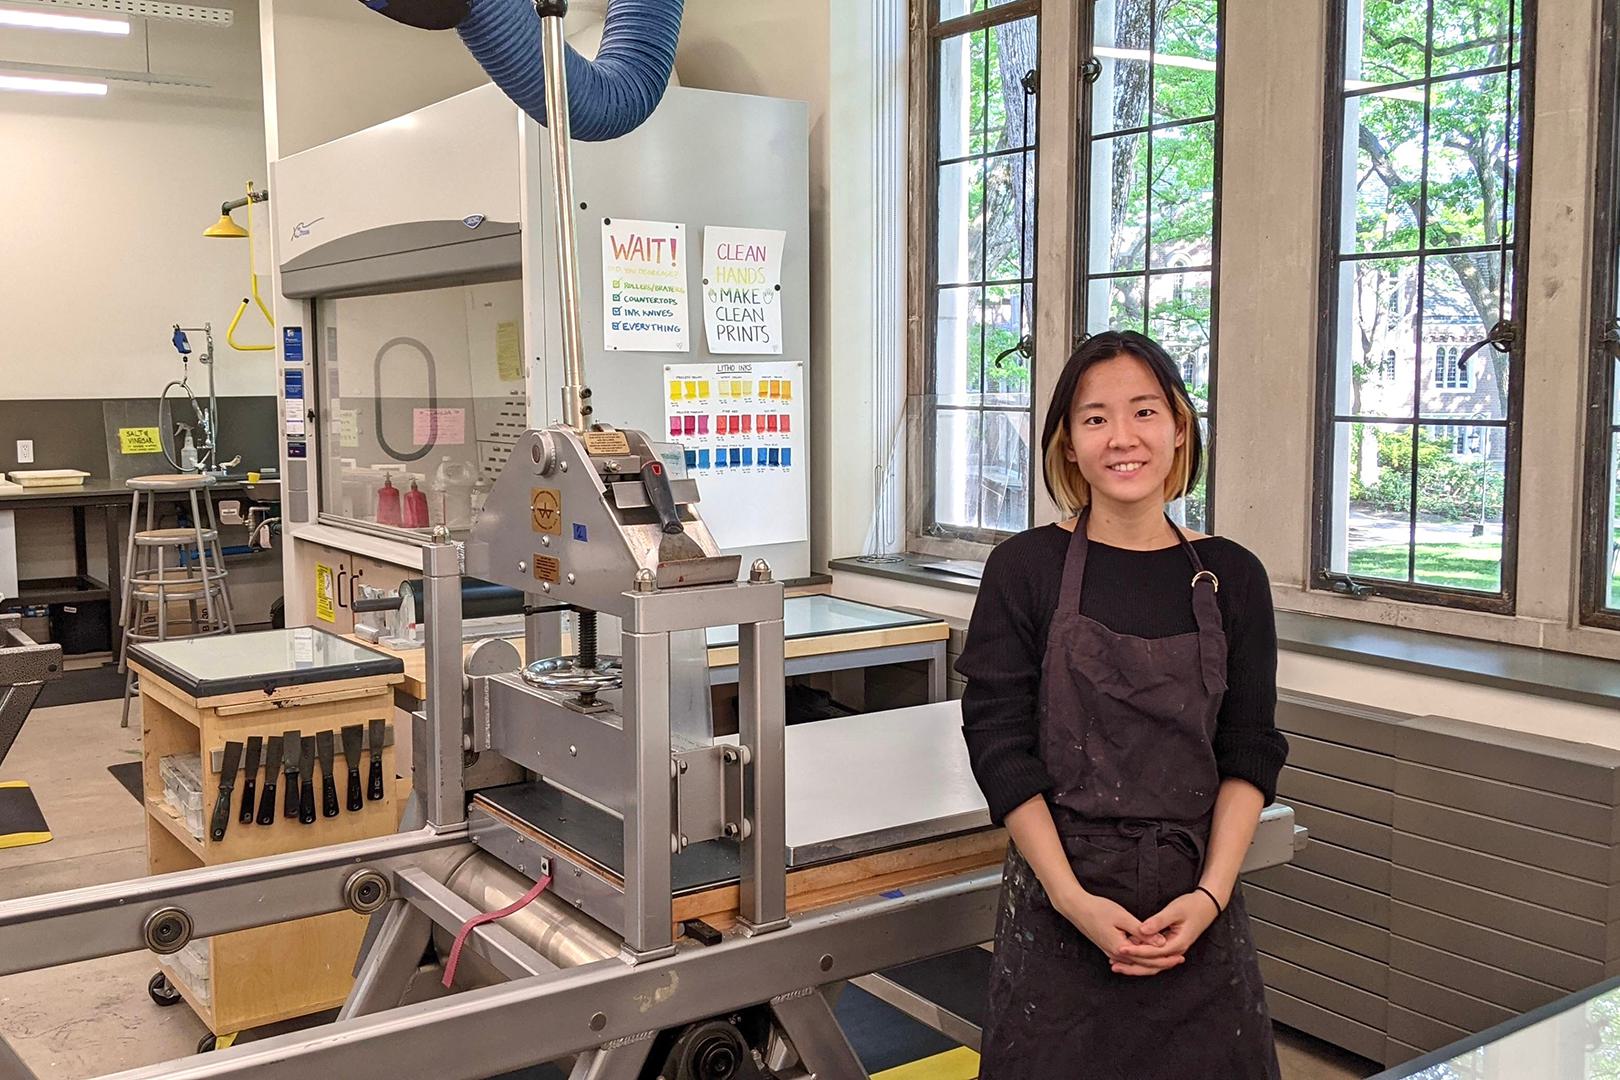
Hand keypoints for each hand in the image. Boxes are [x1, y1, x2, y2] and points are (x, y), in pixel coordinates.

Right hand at [1053, 888, 1180, 976]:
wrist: (1076, 908)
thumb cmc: (1098, 909)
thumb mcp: (1122, 917)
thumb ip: (1142, 932)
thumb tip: (1161, 943)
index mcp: (1120, 949)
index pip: (1148, 960)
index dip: (1165, 958)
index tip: (1180, 955)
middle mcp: (1116, 955)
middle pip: (1144, 965)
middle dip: (1163, 963)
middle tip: (1180, 959)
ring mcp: (1111, 953)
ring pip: (1137, 963)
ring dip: (1153, 961)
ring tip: (1169, 958)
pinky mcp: (1109, 948)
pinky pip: (1129, 958)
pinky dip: (1142, 958)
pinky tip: (1149, 954)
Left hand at [1114, 892, 1219, 973]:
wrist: (1206, 906)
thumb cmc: (1191, 906)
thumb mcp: (1174, 910)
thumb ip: (1158, 921)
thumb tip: (1142, 930)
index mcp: (1178, 944)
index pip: (1153, 953)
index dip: (1136, 951)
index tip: (1121, 948)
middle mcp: (1176, 951)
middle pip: (1152, 965)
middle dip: (1132, 966)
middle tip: (1113, 964)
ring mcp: (1173, 951)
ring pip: (1153, 965)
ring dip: (1135, 966)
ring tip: (1117, 965)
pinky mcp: (1170, 947)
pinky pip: (1154, 958)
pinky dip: (1142, 959)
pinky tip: (1128, 956)